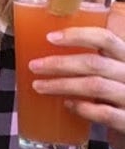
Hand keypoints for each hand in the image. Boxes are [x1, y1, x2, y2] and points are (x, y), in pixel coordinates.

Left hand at [28, 24, 124, 148]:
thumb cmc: (118, 95)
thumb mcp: (110, 72)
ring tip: (39, 86)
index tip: (50, 37)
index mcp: (124, 57)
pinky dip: (83, 108)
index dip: (77, 35)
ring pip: (95, 86)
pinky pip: (105, 113)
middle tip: (34, 66)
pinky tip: (67, 105)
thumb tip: (47, 56)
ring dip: (62, 85)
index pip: (105, 38)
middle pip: (94, 63)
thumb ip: (91, 62)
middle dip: (59, 64)